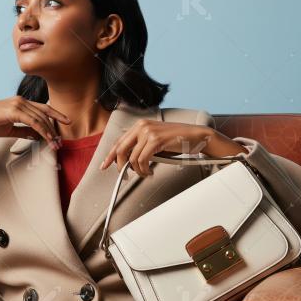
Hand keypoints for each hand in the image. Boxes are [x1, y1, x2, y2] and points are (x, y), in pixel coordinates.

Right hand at [0, 96, 70, 149]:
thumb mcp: (10, 128)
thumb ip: (24, 130)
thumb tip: (37, 135)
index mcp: (20, 102)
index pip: (42, 108)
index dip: (56, 114)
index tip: (66, 121)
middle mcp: (21, 100)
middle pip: (44, 114)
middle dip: (54, 128)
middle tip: (60, 142)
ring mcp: (18, 104)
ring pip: (40, 118)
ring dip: (50, 132)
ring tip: (55, 144)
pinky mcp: (14, 110)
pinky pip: (33, 122)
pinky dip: (42, 131)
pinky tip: (47, 139)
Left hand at [99, 119, 246, 176]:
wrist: (196, 136)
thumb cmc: (177, 141)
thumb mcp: (155, 142)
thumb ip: (141, 147)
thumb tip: (127, 162)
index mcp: (140, 124)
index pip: (119, 141)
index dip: (110, 155)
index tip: (104, 165)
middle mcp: (142, 126)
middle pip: (120, 149)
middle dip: (120, 166)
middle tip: (126, 175)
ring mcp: (148, 132)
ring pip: (132, 158)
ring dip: (138, 170)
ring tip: (145, 173)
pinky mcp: (155, 140)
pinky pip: (142, 160)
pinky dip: (144, 169)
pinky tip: (150, 172)